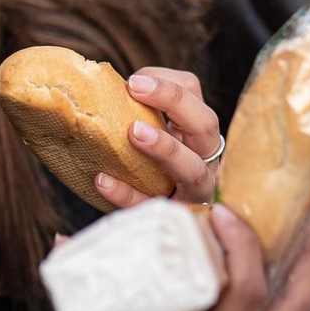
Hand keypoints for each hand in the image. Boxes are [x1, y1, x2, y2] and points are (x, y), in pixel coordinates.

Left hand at [95, 68, 220, 206]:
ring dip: (167, 148)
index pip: (195, 95)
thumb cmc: (148, 173)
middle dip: (175, 101)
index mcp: (196, 133)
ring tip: (134, 133)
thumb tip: (105, 92)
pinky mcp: (171, 218)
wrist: (157, 230)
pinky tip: (103, 180)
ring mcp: (193, 192)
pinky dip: (127, 194)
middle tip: (135, 88)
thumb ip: (138, 118)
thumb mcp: (152, 141)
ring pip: (193, 169)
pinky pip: (152, 205)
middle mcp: (204, 159)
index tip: (135, 81)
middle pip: (206, 125)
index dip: (169, 84)